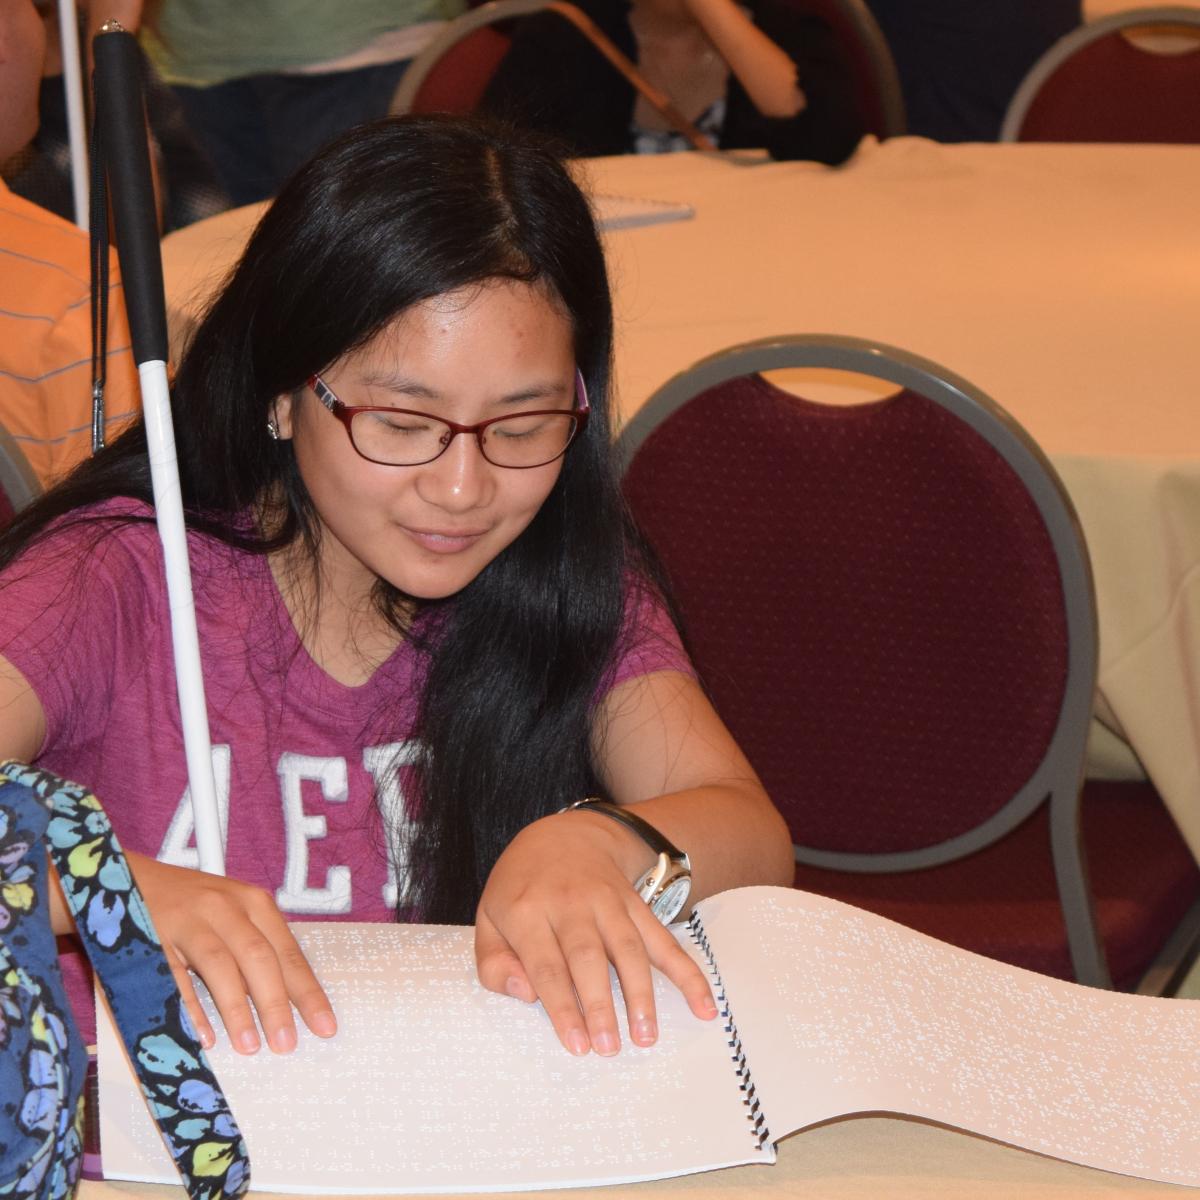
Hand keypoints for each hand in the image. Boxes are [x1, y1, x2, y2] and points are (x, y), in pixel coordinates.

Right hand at [123, 851, 335, 1053]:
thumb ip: (258, 950)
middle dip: (276, 1003)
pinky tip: (204, 1036)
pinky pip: (172, 975)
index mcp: (254, 903)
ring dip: (237, 1008)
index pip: (288, 952)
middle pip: (258, 957)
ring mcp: (187, 920)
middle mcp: (225, 907)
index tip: (325, 1026)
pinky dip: (189, 1007)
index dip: (307, 991)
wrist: (124, 876)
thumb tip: (287, 1004)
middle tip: (287, 1044)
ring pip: (220, 964)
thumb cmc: (192, 904)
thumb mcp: (233, 915)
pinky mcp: (150, 936)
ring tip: (250, 1046)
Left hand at [474, 811, 716, 1055]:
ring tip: (646, 1036)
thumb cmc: (519, 889)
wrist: (560, 835)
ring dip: (641, 993)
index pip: (546, 964)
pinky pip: (663, 938)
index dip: (562, 1007)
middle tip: (609, 1048)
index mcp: (527, 909)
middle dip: (601, 1004)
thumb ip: (494, 963)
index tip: (577, 1044)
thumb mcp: (488, 919)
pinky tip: (703, 1005)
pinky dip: (686, 972)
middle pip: (589, 956)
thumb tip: (525, 994)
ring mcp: (607, 901)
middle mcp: (570, 902)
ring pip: (628, 947)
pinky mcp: (634, 904)